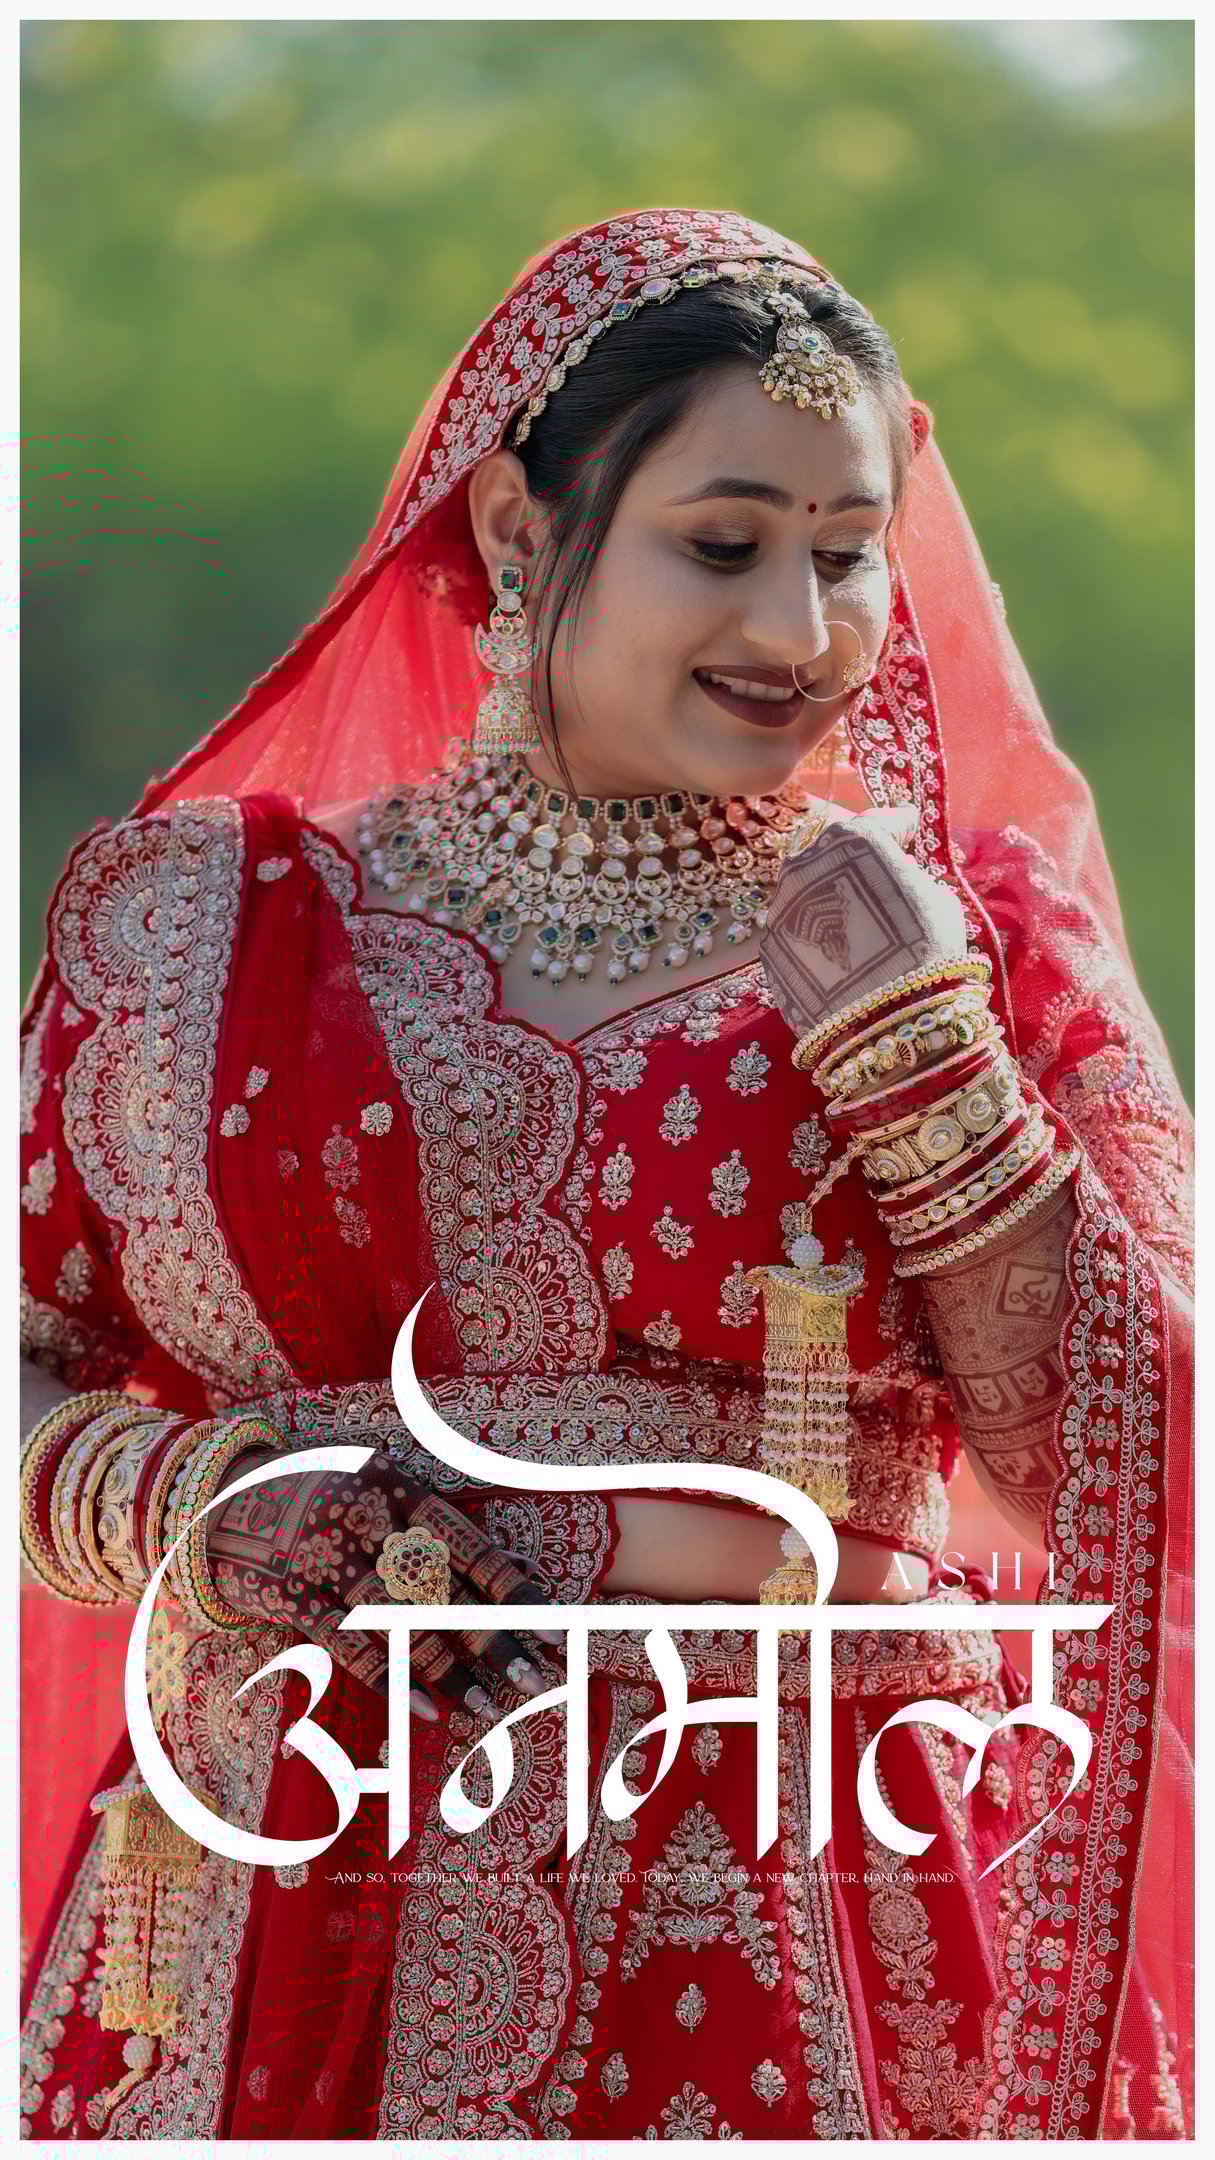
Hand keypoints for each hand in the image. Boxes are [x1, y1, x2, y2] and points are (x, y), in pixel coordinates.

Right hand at [205, 1448, 562, 1721]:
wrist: (217, 1491)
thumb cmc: (319, 1490)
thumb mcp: (376, 1483)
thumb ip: (429, 1526)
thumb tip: (511, 1573)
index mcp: (397, 1484)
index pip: (469, 1546)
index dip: (515, 1591)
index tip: (554, 1628)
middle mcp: (365, 1517)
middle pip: (443, 1588)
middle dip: (494, 1639)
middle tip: (538, 1680)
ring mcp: (324, 1556)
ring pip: (400, 1621)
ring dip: (448, 1669)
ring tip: (488, 1707)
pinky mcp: (288, 1592)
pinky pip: (348, 1644)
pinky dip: (390, 1677)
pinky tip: (426, 1709)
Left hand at [758, 801, 965, 1038]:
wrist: (882, 1021)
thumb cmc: (925, 951)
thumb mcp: (937, 900)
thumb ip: (912, 876)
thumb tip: (901, 872)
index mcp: (853, 842)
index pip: (880, 822)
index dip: (900, 826)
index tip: (910, 829)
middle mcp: (806, 864)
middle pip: (833, 851)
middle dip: (856, 860)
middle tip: (880, 876)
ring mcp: (781, 906)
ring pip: (808, 890)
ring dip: (830, 896)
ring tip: (857, 921)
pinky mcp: (769, 947)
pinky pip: (797, 929)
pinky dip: (815, 933)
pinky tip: (837, 952)